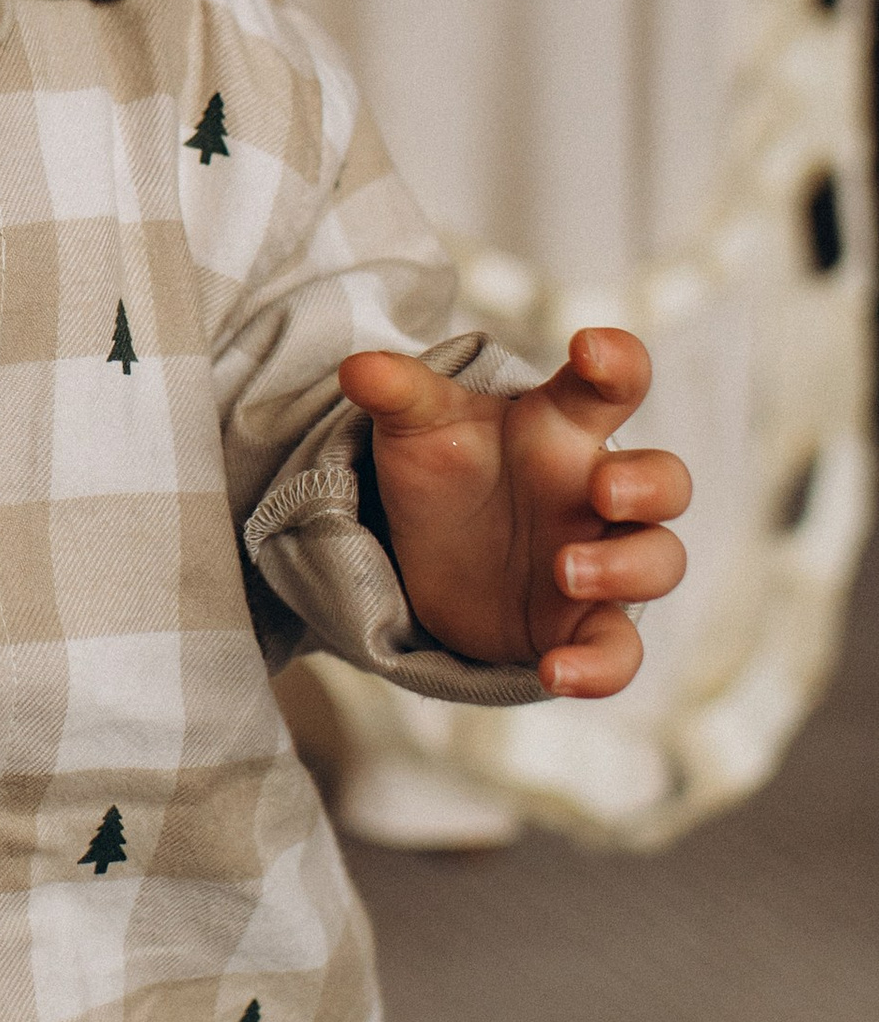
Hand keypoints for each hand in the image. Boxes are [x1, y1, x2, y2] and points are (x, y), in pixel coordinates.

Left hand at [336, 327, 689, 696]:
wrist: (429, 552)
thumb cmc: (445, 469)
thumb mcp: (416, 426)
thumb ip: (398, 393)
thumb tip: (357, 366)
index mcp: (564, 426)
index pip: (614, 383)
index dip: (618, 361)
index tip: (590, 349)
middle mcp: (597, 491)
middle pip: (664, 481)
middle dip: (647, 485)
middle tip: (600, 491)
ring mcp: (601, 559)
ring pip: (659, 561)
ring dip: (626, 568)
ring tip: (564, 570)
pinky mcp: (582, 626)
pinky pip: (619, 650)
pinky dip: (600, 668)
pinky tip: (556, 672)